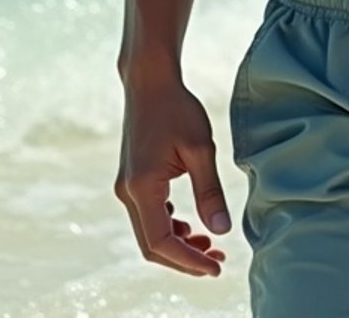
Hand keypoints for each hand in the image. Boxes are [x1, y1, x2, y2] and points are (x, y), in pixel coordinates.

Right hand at [114, 77, 232, 276]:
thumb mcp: (201, 148)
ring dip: (178, 244)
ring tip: (211, 244)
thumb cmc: (177, 108)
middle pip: (152, 245)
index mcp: (142, 187)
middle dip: (185, 258)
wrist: (150, 82)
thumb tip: (222, 230)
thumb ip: (210, 191)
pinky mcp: (133, 181)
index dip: (188, 261)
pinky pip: (149, 216)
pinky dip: (170, 227)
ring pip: (150, 233)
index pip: (161, 242)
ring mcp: (127, 188)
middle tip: (218, 261)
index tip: (216, 266)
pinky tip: (192, 226)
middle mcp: (128, 193)